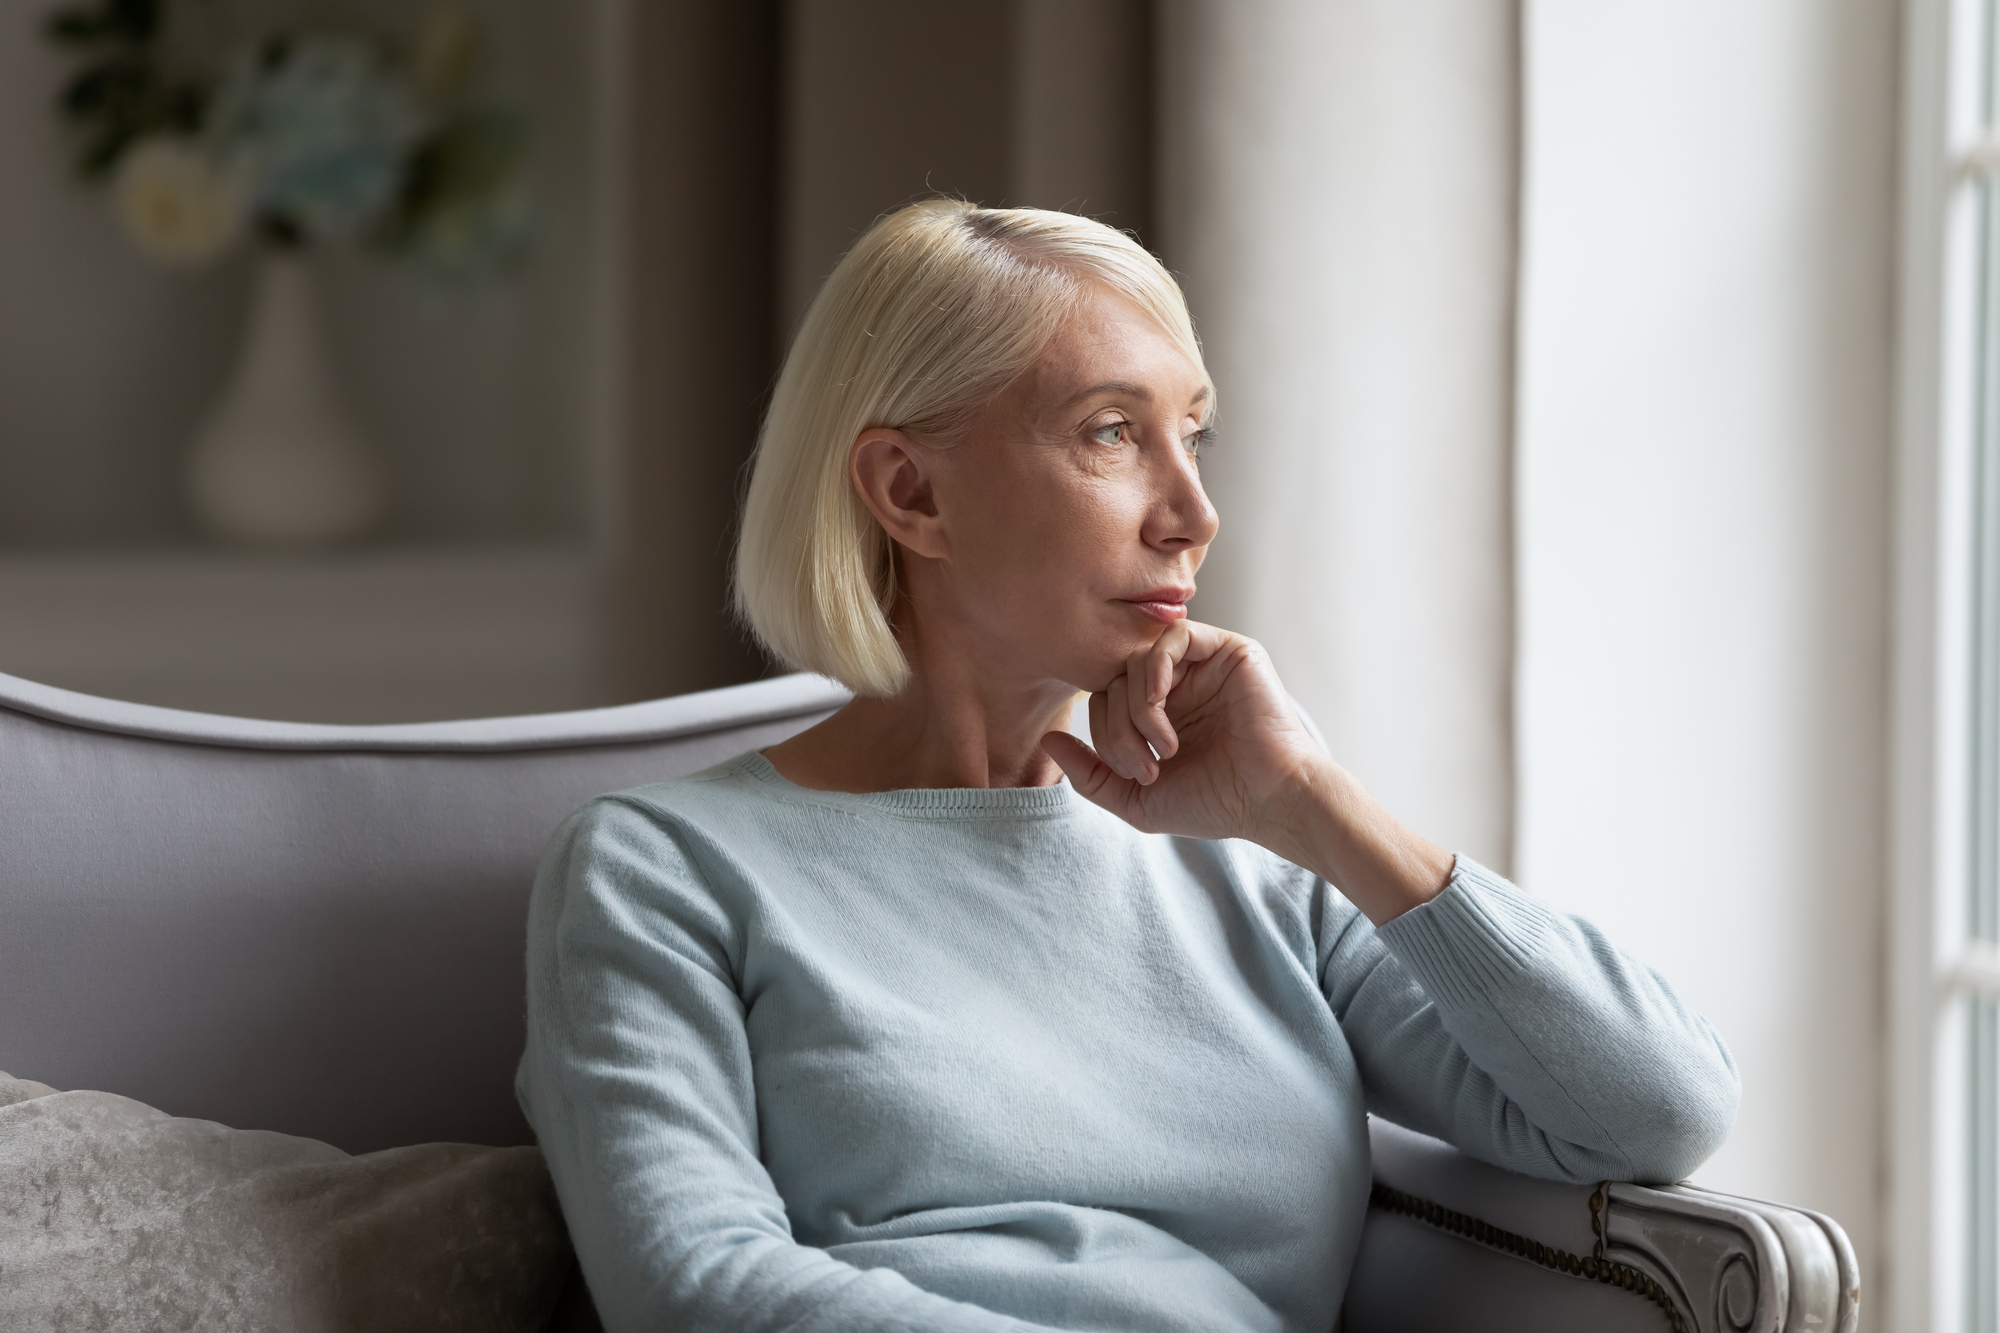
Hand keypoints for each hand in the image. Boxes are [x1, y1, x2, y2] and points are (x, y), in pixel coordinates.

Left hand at [1039, 620, 1453, 923]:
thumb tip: (1049, 739)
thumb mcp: (1136, 800)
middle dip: (1117, 727)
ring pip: (1136, 659)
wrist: (1269, 801)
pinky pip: (1172, 637)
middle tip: (1146, 765)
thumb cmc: (1214, 803)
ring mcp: (1202, 663)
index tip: (1137, 774)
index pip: (1104, 699)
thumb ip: (1089, 774)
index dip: (1105, 734)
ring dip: (1137, 708)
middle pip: (1114, 678)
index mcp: (1159, 711)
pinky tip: (1164, 712)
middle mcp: (1179, 682)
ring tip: (1164, 747)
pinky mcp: (1227, 649)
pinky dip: (1155, 673)